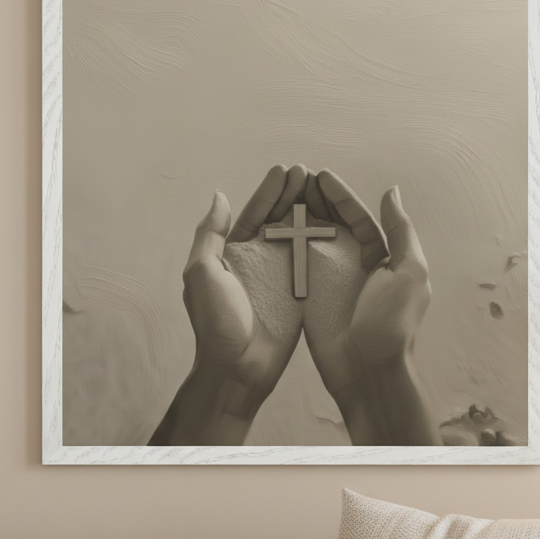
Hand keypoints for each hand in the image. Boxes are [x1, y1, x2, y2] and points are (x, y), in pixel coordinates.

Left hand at [149, 164, 306, 444]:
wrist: (238, 369)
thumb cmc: (216, 323)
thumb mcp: (202, 273)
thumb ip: (210, 234)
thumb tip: (221, 196)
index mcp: (232, 253)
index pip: (254, 214)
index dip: (270, 191)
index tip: (286, 169)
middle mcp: (256, 260)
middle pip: (278, 219)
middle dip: (293, 194)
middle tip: (309, 173)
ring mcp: (279, 276)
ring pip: (297, 236)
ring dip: (310, 212)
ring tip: (325, 189)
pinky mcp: (299, 293)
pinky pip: (311, 262)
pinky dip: (322, 241)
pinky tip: (337, 222)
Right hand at [302, 171, 438, 445]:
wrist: (367, 371)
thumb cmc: (393, 323)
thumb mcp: (409, 272)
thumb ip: (400, 231)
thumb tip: (390, 192)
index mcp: (384, 257)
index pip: (360, 217)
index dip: (341, 196)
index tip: (320, 176)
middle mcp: (357, 265)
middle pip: (334, 224)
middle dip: (317, 200)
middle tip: (296, 178)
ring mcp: (332, 281)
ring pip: (313, 239)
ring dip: (299, 215)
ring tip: (281, 194)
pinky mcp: (310, 296)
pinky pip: (297, 264)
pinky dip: (285, 243)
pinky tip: (270, 225)